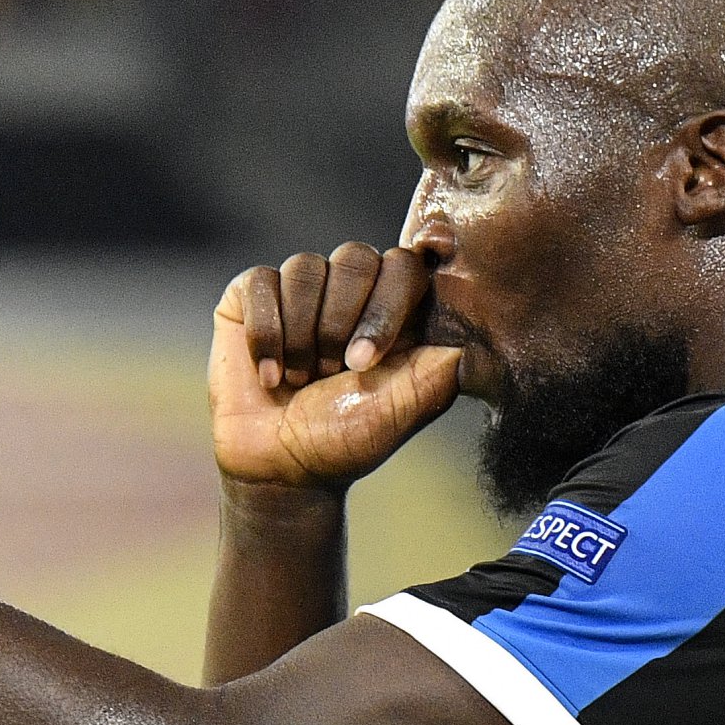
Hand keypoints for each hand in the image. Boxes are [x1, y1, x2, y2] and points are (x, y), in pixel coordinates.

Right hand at [210, 243, 461, 490]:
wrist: (277, 468)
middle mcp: (351, 290)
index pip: (406, 264)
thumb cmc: (344, 440)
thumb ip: (438, 370)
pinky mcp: (253, 296)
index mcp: (395, 310)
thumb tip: (472, 337)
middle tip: (332, 374)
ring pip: (306, 268)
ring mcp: (301, 288)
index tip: (366, 363)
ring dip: (302, 334)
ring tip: (299, 379)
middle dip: (339, 322)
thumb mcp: (400, 411)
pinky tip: (268, 376)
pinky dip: (265, 334)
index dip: (387, 305)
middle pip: (356, 257)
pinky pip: (261, 282)